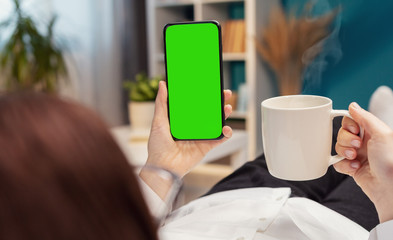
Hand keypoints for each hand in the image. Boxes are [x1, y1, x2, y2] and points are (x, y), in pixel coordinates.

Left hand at [145, 81, 232, 177]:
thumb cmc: (158, 146)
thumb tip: (162, 84)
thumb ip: (162, 103)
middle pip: (209, 112)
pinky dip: (226, 133)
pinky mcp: (206, 147)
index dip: (204, 95)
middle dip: (218, 102)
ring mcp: (200, 136)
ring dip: (223, 115)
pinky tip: (226, 128)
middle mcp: (192, 127)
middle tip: (224, 93)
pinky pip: (219, 139)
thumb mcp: (158, 121)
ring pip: (216, 123)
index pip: (195, 104)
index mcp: (182, 120)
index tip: (209, 86)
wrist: (162, 166)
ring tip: (227, 107)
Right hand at [334, 102, 392, 222]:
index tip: (355, 130)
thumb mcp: (382, 133)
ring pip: (337, 147)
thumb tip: (353, 105)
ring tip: (356, 158)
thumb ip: (365, 117)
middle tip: (358, 146)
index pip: (351, 120)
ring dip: (344, 152)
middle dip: (346, 140)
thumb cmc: (390, 161)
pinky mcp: (351, 168)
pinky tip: (355, 167)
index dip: (349, 124)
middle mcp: (364, 142)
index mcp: (372, 132)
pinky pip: (337, 162)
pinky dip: (343, 165)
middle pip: (341, 133)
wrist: (390, 187)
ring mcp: (357, 155)